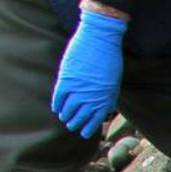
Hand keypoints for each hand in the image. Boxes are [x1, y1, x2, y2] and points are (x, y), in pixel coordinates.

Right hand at [50, 8, 127, 138]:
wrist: (100, 38)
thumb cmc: (109, 58)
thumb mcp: (114, 80)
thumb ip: (109, 96)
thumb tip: (107, 110)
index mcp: (105, 97)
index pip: (96, 119)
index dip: (89, 127)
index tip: (84, 133)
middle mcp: (91, 96)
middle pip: (80, 116)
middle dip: (76, 123)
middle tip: (72, 127)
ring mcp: (78, 89)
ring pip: (68, 109)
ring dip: (66, 116)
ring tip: (64, 119)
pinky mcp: (66, 79)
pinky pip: (59, 97)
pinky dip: (57, 105)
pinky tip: (56, 109)